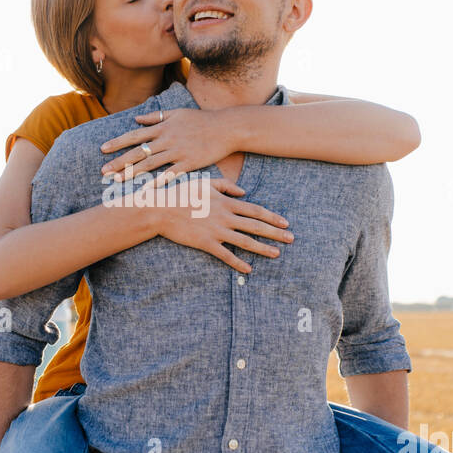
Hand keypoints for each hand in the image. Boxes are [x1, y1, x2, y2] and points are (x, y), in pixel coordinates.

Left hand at [100, 108, 233, 185]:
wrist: (226, 128)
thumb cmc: (201, 120)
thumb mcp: (177, 113)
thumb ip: (155, 117)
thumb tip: (136, 119)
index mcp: (162, 127)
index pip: (134, 135)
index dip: (117, 142)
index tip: (102, 149)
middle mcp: (166, 139)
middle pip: (138, 152)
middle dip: (119, 162)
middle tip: (103, 171)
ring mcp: (177, 152)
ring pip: (150, 164)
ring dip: (131, 173)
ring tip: (117, 181)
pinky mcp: (189, 163)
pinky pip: (170, 174)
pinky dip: (157, 182)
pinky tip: (145, 190)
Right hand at [145, 176, 292, 273]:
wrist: (161, 209)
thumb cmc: (181, 194)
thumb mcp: (205, 182)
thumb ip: (226, 185)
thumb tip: (244, 192)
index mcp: (226, 202)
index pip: (256, 210)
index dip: (273, 217)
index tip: (286, 223)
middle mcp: (225, 217)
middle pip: (256, 226)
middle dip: (276, 233)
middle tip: (292, 239)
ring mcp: (216, 231)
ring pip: (245, 241)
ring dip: (262, 248)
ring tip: (277, 254)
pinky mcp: (206, 243)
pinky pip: (225, 255)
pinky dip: (238, 263)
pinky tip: (249, 269)